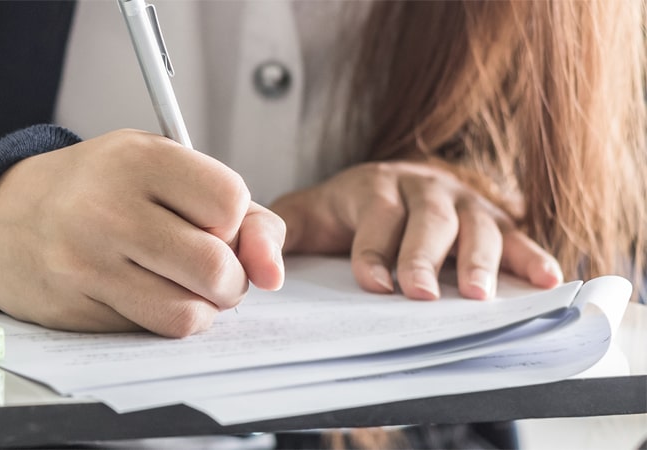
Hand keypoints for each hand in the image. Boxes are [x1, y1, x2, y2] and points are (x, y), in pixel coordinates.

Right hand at [0, 129, 285, 336]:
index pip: (230, 203)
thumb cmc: (92, 189)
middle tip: (209, 269)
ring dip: (200, 309)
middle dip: (228, 280)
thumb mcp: (160, 169)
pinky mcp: (75, 305)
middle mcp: (109, 208)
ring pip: (187, 313)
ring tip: (180, 286)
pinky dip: (161, 321)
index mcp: (138, 159)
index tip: (213, 224)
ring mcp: (87, 261)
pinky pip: (149, 331)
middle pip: (215, 267)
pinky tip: (142, 295)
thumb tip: (271, 269)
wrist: (1, 217)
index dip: (235, 224)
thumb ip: (236, 210)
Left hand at [271, 161, 561, 299]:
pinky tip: (546, 280)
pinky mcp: (493, 220)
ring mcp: (462, 202)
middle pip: (428, 221)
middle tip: (419, 295)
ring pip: (475, 227)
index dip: (374, 250)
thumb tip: (257, 264)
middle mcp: (422, 188)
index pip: (376, 215)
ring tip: (478, 296)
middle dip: (423, 259)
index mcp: (373, 186)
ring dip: (479, 261)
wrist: (377, 189)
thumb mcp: (301, 218)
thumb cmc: (336, 214)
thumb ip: (274, 234)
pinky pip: (516, 237)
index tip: (373, 284)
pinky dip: (532, 257)